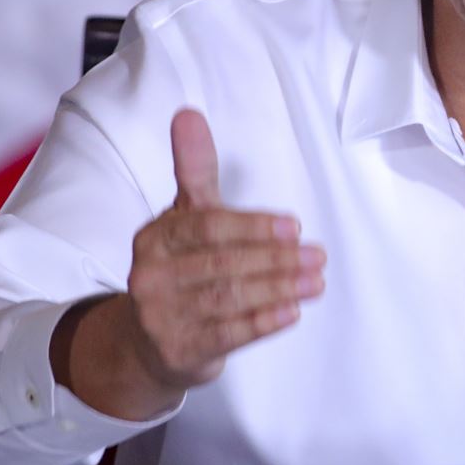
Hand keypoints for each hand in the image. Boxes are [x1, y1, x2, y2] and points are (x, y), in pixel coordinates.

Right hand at [52, 109, 325, 419]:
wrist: (146, 342)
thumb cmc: (178, 267)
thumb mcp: (185, 216)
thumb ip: (194, 169)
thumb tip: (188, 113)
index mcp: (155, 237)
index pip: (208, 227)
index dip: (253, 226)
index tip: (294, 226)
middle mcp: (151, 276)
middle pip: (222, 263)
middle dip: (276, 259)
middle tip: (317, 255)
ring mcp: (162, 317)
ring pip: (229, 298)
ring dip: (279, 289)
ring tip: (316, 281)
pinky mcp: (179, 351)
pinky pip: (227, 334)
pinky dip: (263, 322)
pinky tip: (292, 312)